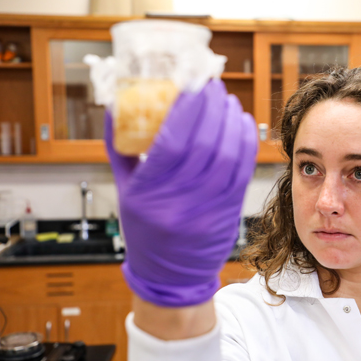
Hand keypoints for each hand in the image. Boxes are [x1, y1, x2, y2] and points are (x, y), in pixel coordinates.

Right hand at [105, 80, 256, 306]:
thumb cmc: (144, 227)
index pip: (172, 142)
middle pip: (204, 144)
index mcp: (148, 193)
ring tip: (227, 101)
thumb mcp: (124, 190)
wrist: (170, 274)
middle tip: (213, 86)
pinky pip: (243, 170)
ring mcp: (207, 208)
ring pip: (228, 155)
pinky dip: (245, 142)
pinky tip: (242, 122)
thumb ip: (120, 147)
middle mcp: (179, 201)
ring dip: (231, 120)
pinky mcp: (228, 211)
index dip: (186, 109)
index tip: (193, 85)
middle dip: (212, 107)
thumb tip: (115, 107)